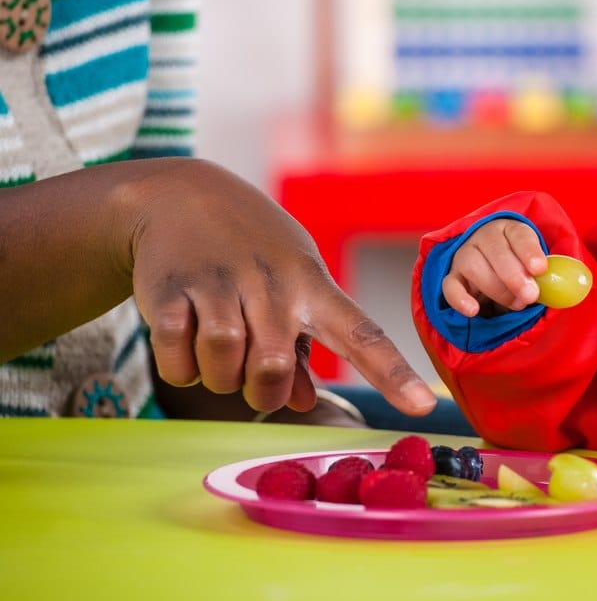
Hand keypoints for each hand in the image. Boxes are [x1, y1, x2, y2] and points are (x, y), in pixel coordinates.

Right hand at [125, 159, 436, 416]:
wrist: (178, 193)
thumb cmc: (252, 247)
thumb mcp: (291, 282)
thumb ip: (301, 346)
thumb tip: (306, 403)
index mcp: (313, 286)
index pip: (363, 334)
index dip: (393, 374)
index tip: (425, 406)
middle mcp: (272, 283)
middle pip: (272, 367)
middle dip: (262, 391)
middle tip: (253, 375)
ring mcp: (219, 283)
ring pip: (223, 366)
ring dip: (219, 377)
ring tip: (218, 353)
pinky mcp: (168, 288)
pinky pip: (176, 357)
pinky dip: (180, 366)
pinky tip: (184, 340)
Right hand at [441, 218, 547, 316]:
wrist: (495, 273)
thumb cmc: (523, 269)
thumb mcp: (539, 267)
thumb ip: (552, 273)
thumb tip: (573, 283)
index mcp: (510, 229)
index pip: (519, 234)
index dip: (530, 251)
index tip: (540, 269)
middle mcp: (484, 237)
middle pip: (495, 250)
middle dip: (514, 276)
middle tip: (530, 295)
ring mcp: (464, 256)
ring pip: (473, 266)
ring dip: (497, 288)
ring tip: (516, 304)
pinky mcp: (452, 277)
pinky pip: (449, 286)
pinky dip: (460, 299)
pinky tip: (473, 310)